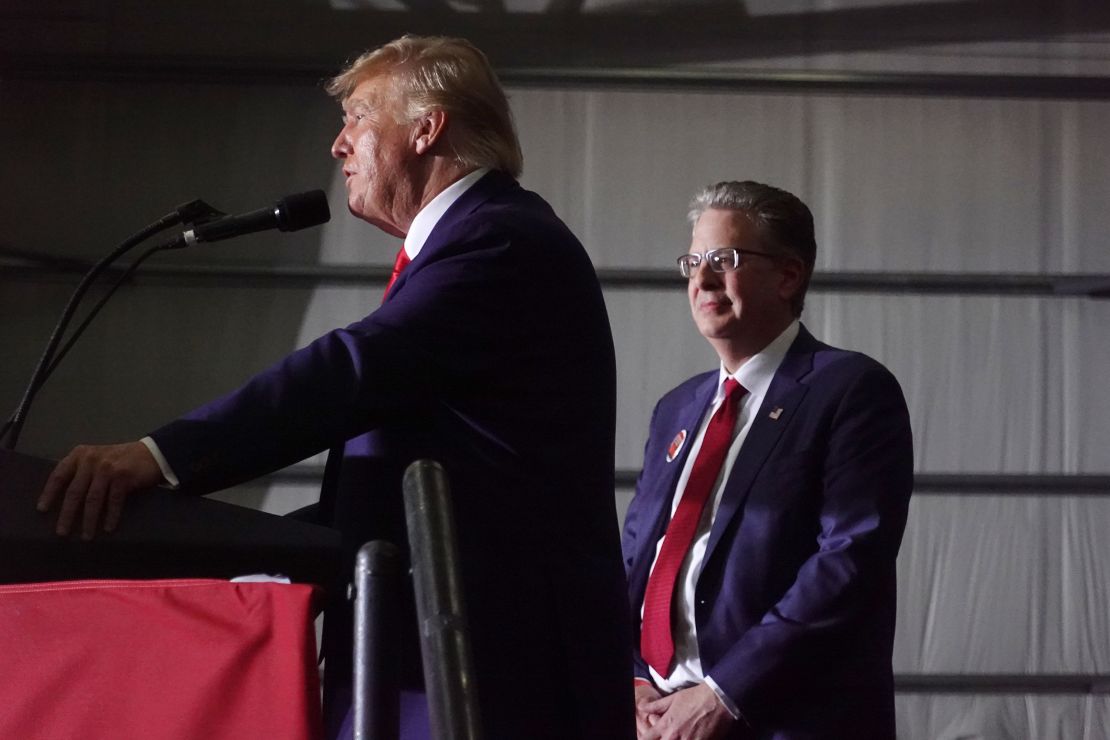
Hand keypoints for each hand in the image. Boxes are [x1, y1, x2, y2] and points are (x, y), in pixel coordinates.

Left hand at [37, 442, 162, 539]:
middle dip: (67, 514)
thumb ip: (81, 472)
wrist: (151, 454)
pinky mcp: (123, 476)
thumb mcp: (96, 460)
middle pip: (75, 491)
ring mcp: (107, 468)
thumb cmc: (120, 460)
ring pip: (93, 499)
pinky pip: (114, 501)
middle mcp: (91, 460)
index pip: (59, 475)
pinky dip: (111, 516)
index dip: (49, 493)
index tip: (42, 510)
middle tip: (62, 532)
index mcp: (80, 455)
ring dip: (89, 520)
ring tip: (86, 536)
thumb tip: (63, 501)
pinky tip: (109, 528)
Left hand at [639, 682, 736, 739]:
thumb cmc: (695, 697)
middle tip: (666, 735)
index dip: (646, 738)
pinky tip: (691, 736)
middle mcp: (675, 736)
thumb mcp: (672, 699)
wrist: (718, 699)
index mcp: (666, 725)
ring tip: (681, 735)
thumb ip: (656, 706)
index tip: (648, 737)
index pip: (647, 738)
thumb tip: (642, 707)